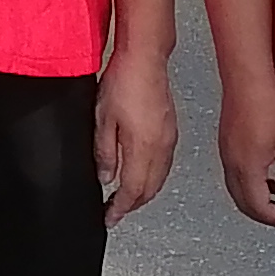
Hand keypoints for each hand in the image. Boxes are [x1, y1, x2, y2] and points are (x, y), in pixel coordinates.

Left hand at [95, 50, 178, 226]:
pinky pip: (164, 164)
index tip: (109, 217)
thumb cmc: (124, 81)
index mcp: (143, 148)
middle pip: (149, 190)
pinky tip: (144, 174)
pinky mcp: (171, 129)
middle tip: (116, 211)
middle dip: (132, 205)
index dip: (119, 209)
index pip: (132, 191)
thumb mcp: (103, 120)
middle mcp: (160, 147)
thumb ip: (104, 152)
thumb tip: (105, 176)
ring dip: (144, 193)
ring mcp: (169, 139)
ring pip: (159, 179)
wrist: (145, 58)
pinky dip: (153, 177)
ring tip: (128, 197)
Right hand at [217, 81, 274, 228]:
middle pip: (243, 203)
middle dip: (263, 214)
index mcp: (247, 169)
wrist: (247, 78)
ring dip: (255, 199)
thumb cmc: (267, 103)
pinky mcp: (226, 143)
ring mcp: (226, 154)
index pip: (259, 207)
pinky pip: (234, 174)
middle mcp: (232, 165)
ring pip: (236, 190)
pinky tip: (263, 173)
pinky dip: (249, 183)